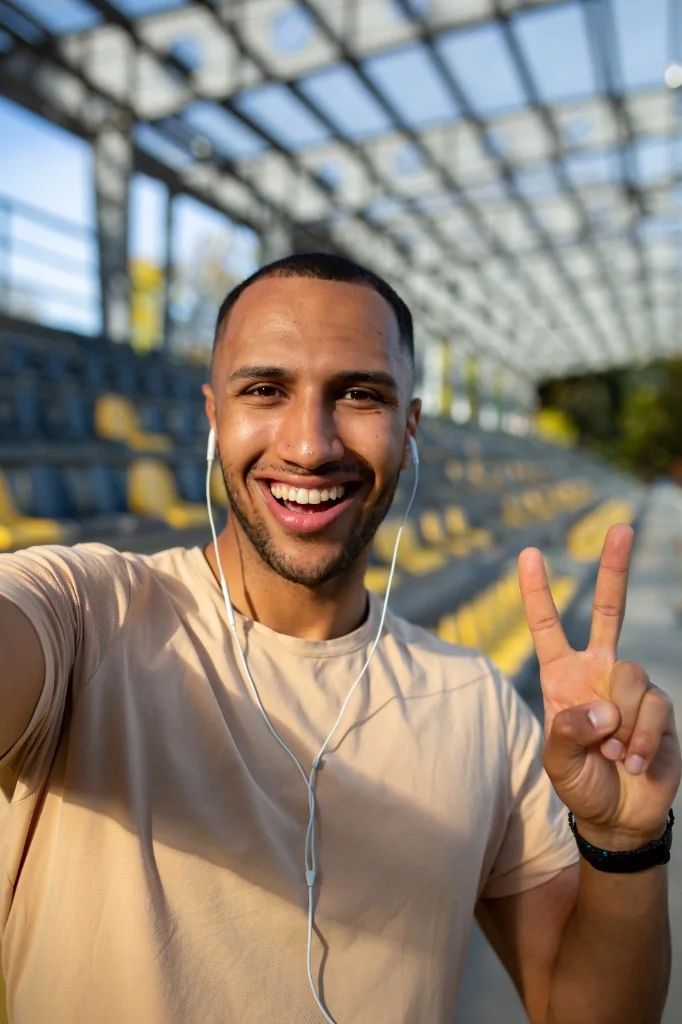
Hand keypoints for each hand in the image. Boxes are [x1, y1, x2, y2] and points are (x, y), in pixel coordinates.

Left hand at [519, 524, 680, 849]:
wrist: (620, 814)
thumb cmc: (581, 782)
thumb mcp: (557, 759)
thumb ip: (569, 730)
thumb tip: (602, 707)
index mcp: (564, 675)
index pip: (548, 626)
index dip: (537, 592)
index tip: (529, 553)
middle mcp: (600, 670)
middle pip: (611, 610)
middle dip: (614, 568)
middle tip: (621, 528)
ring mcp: (632, 687)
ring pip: (630, 677)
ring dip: (619, 723)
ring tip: (612, 755)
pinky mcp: (660, 708)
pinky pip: (652, 709)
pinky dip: (638, 740)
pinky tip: (632, 762)